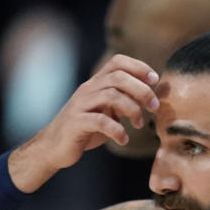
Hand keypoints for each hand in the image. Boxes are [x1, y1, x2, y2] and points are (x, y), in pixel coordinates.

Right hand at [8, 54, 159, 191]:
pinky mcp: (76, 123)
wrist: (55, 146)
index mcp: (96, 83)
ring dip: (133, 109)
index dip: (138, 66)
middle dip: (142, 90)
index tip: (155, 80)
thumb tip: (154, 98)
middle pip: (119, 77)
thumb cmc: (86, 128)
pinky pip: (100, 121)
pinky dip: (117, 130)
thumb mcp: (108, 112)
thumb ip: (126, 102)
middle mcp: (88, 89)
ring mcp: (81, 104)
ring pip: (111, 95)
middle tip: (154, 107)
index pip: (117, 62)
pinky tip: (123, 139)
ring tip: (139, 125)